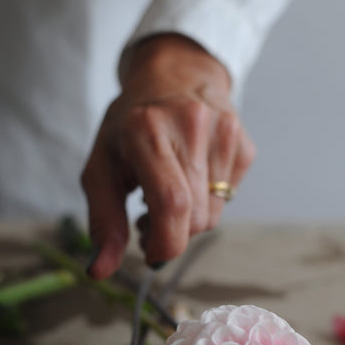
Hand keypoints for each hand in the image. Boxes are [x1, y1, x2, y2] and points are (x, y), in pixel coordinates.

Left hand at [81, 33, 254, 278]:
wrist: (175, 73)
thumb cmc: (130, 125)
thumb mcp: (101, 166)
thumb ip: (102, 221)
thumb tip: (100, 271)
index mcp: (148, 131)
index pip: (172, 204)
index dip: (165, 242)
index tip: (150, 251)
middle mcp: (192, 127)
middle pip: (196, 218)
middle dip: (173, 232)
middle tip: (149, 217)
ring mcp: (225, 134)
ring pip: (214, 214)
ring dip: (190, 217)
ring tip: (170, 192)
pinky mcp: (244, 144)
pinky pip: (228, 197)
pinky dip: (208, 200)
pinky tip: (193, 176)